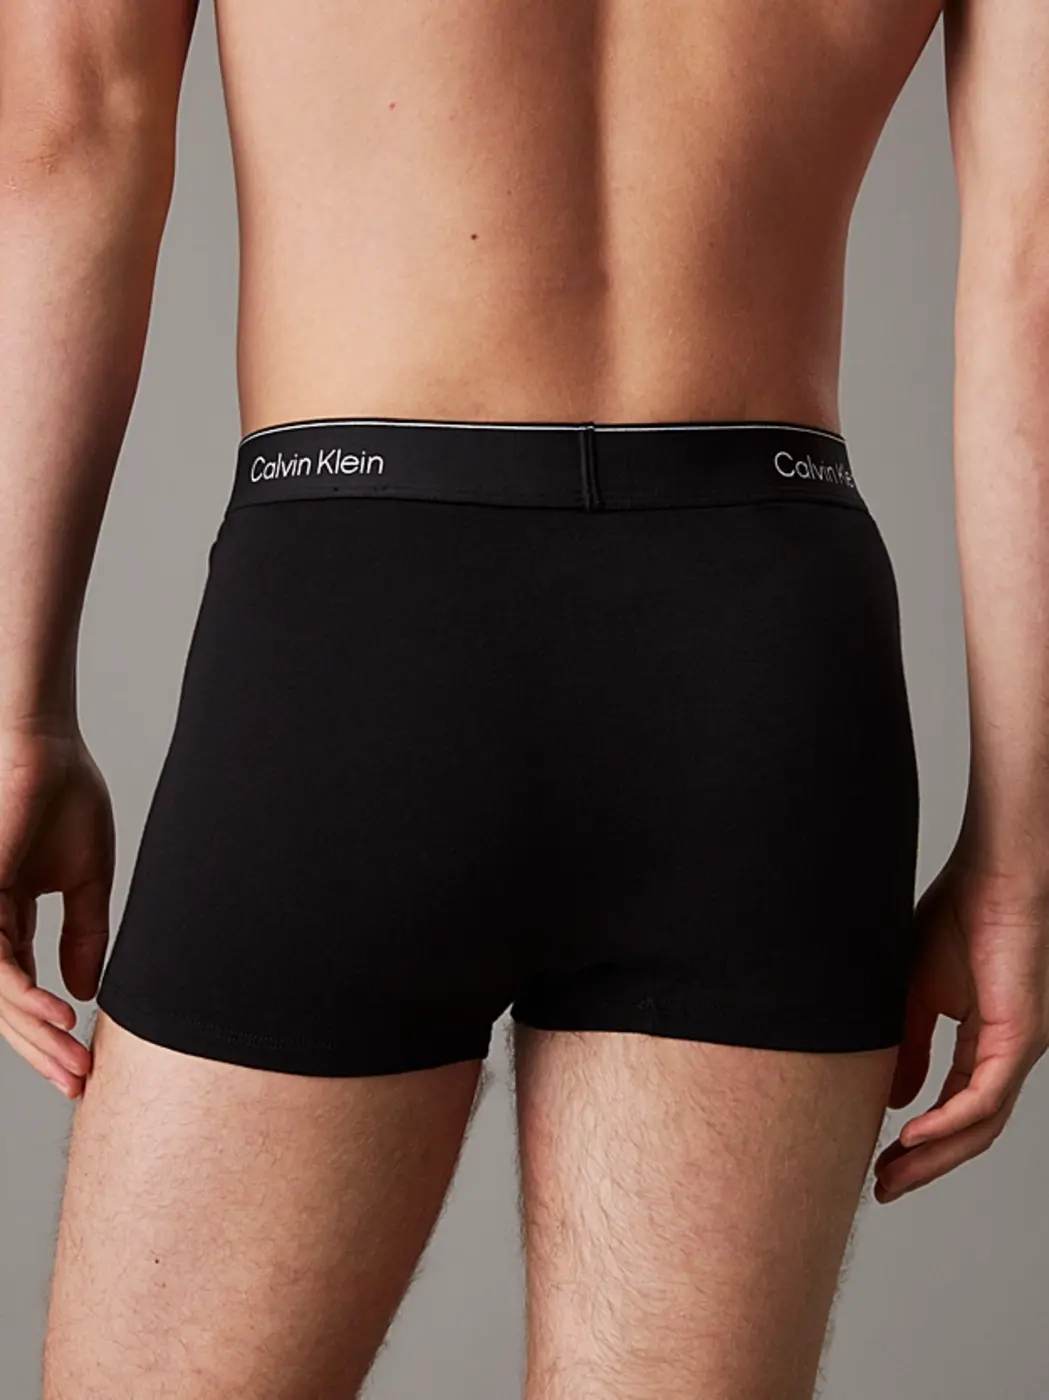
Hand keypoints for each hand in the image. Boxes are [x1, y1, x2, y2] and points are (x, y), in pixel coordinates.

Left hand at [0, 725, 114, 1096]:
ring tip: (72, 1061)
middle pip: (6, 1005)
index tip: (83, 1064)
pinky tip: (58, 1018)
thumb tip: (82, 992)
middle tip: (78, 1080)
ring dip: (35, 1033)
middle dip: (42, 1048)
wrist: (48, 751)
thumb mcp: (86, 882)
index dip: (50, 1032)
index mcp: (8, 918)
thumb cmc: (66, 799)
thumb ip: (84, 935)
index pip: (24, 990)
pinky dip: (25, 995)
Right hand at [874, 853, 1048, 1201]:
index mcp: (986, 1041)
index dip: (919, 1142)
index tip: (880, 1162)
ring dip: (934, 1157)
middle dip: (924, 1165)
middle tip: (883, 1187)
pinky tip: (912, 1136)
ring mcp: (1019, 1049)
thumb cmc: (960, 913)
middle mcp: (1008, 1053)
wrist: (992, 872)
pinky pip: (983, 1097)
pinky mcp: (1020, 1037)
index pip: (954, 1108)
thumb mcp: (916, 992)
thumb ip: (907, 1046)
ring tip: (892, 1175)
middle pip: (968, 1130)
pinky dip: (947, 1123)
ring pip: (980, 1125)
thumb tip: (896, 1099)